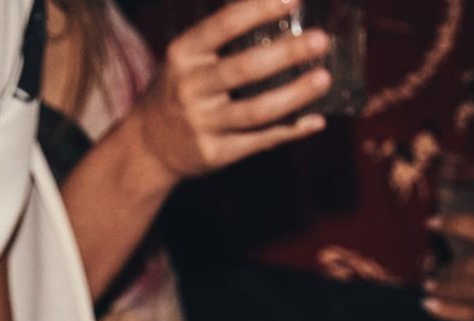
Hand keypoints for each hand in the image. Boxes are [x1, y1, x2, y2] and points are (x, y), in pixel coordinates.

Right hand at [134, 0, 329, 181]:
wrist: (149, 146)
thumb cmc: (180, 90)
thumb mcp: (187, 57)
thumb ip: (220, 41)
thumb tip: (276, 16)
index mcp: (183, 54)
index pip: (224, 24)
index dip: (260, 8)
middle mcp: (189, 88)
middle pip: (245, 68)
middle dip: (287, 53)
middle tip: (320, 41)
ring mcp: (202, 124)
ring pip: (257, 110)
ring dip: (295, 95)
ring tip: (324, 78)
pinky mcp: (215, 153)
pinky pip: (260, 141)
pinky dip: (291, 130)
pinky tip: (315, 119)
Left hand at [423, 215, 473, 320]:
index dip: (456, 225)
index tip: (433, 223)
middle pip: (469, 265)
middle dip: (446, 269)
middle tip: (432, 270)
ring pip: (464, 289)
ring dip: (442, 288)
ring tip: (428, 286)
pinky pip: (468, 314)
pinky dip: (446, 310)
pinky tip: (431, 306)